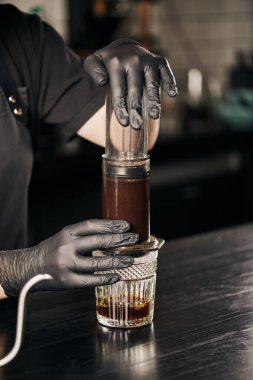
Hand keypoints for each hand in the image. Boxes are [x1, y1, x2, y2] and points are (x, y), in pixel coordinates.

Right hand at [0, 219, 137, 295]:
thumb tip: (111, 234)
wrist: (27, 268)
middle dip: (119, 240)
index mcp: (66, 233)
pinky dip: (105, 278)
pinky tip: (116, 276)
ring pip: (97, 262)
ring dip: (116, 261)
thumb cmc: (50, 251)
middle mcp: (66, 247)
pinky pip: (90, 280)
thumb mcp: (64, 237)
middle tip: (133, 239)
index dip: (110, 224)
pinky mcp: (67, 281)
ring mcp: (66, 265)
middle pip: (98, 241)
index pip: (92, 225)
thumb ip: (83, 236)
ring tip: (129, 260)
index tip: (126, 225)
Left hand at [84, 38, 176, 128]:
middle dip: (136, 109)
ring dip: (154, 99)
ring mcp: (148, 60)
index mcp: (116, 64)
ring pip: (152, 83)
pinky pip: (166, 72)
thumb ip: (93, 71)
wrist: (122, 47)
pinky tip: (172, 95)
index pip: (119, 90)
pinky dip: (170, 82)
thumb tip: (102, 82)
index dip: (121, 108)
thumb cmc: (106, 62)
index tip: (124, 123)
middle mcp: (133, 61)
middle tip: (137, 126)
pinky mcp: (159, 61)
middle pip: (135, 90)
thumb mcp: (93, 62)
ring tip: (154, 116)